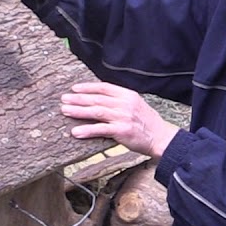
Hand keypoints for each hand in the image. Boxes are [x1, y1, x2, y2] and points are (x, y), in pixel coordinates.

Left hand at [60, 82, 178, 158]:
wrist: (161, 137)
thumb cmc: (147, 123)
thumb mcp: (136, 105)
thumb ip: (120, 101)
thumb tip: (100, 100)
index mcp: (128, 95)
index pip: (104, 87)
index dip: (88, 87)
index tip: (75, 88)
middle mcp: (125, 103)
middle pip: (97, 99)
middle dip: (78, 98)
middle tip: (64, 99)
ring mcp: (123, 117)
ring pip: (97, 111)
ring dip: (79, 111)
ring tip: (65, 111)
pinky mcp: (122, 131)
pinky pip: (101, 129)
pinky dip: (87, 130)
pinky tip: (76, 131)